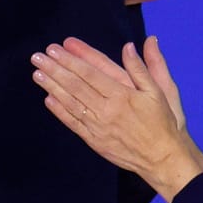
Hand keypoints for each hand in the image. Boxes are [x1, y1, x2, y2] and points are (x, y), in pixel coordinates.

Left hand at [30, 35, 202, 199]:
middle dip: (56, 68)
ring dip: (52, 86)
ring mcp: (99, 126)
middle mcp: (108, 108)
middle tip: (38, 56)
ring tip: (37, 72)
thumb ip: (146, 67)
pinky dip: (60, 111)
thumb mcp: (163, 90)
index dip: (74, 58)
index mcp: (124, 94)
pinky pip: (74, 123)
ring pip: (71, 102)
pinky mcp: (95, 140)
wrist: (164, 158)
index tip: (59, 46)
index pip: (92, 71)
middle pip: (76, 85)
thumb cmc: (165, 122)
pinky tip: (48, 98)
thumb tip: (134, 44)